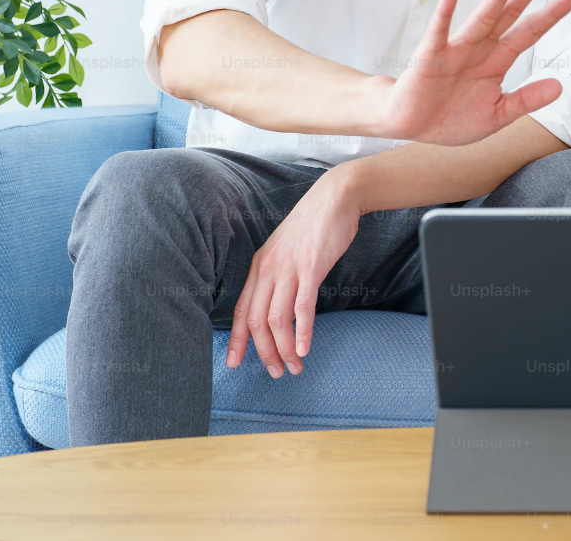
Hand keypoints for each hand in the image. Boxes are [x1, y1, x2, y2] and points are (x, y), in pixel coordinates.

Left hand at [226, 166, 361, 376]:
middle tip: (276, 372)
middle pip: (257, 321)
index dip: (237, 339)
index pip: (242, 310)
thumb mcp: (286, 250)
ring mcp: (289, 268)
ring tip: (295, 366)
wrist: (335, 197)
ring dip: (284, 348)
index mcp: (260, 266)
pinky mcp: (311, 268)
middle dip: (264, 352)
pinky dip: (303, 331)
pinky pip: (302, 307)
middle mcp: (269, 269)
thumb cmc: (314, 226)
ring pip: (278, 319)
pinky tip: (305, 349)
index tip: (234, 363)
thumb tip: (280, 303)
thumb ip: (279, 274)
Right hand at [378, 0, 570, 144]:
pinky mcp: (430, 57)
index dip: (551, 13)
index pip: (530, 32)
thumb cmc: (453, 117)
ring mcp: (456, 50)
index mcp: (498, 60)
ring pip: (482, 17)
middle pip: (510, 15)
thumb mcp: (497, 115)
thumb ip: (526, 100)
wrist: (412, 127)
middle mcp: (481, 48)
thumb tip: (560, 86)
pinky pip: (439, 32)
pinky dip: (445, 12)